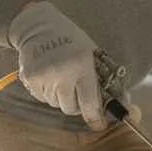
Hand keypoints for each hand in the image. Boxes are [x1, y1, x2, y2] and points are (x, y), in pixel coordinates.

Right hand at [7, 1, 105, 130]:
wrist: (38, 26)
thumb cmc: (71, 40)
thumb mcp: (93, 54)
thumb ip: (104, 79)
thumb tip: (122, 104)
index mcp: (82, 66)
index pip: (90, 103)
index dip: (96, 118)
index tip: (99, 125)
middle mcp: (62, 75)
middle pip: (70, 108)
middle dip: (76, 104)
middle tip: (76, 89)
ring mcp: (43, 78)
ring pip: (55, 104)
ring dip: (61, 97)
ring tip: (61, 77)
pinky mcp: (29, 80)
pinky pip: (42, 98)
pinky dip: (48, 92)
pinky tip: (49, 76)